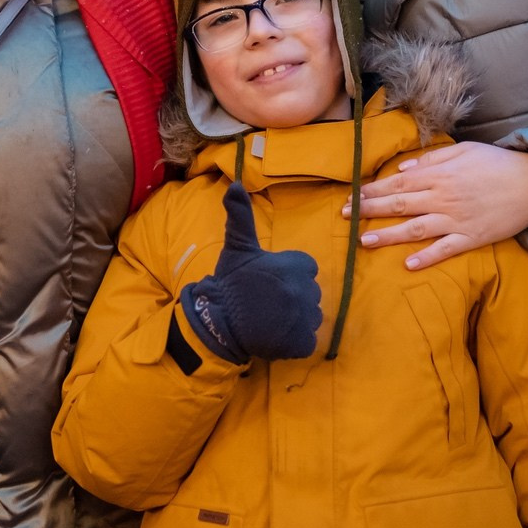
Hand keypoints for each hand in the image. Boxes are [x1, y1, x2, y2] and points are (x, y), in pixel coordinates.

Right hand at [180, 183, 322, 362]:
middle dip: (292, 298)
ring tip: (269, 319)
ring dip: (294, 320)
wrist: (218, 321)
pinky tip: (274, 334)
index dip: (288, 276)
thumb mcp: (238, 247)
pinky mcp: (303, 343)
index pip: (306, 269)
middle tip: (266, 302)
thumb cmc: (230, 282)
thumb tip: (235, 183)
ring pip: (309, 317)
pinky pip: (306, 341)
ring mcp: (305, 318)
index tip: (267, 282)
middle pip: (309, 294)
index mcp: (297, 265)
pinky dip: (293, 341)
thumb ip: (241, 215)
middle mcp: (306, 291)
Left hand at [345, 141, 527, 269]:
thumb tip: (402, 169)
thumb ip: (432, 159)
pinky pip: (445, 250)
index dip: (372, 190)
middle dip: (370, 210)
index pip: (397, 183)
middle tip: (345, 217)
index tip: (351, 196)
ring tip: (364, 241)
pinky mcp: (472, 238)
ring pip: (415, 229)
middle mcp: (443, 198)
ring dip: (388, 235)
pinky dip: (427, 258)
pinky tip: (408, 265)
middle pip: (399, 205)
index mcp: (440, 175)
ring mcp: (457, 220)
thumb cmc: (497, 164)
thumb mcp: (464, 151)